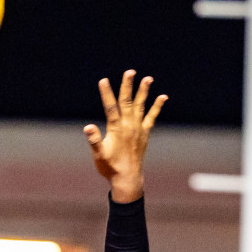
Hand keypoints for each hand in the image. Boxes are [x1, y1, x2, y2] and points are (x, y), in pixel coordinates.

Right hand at [83, 69, 166, 202]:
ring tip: (148, 78)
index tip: (103, 81)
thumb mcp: (99, 155)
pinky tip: (163, 97)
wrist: (128, 179)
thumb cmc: (111, 167)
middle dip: (128, 86)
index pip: (111, 108)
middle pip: (128, 102)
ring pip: (141, 106)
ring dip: (144, 92)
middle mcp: (129, 126)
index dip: (107, 94)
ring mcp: (139, 129)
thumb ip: (94, 140)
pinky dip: (157, 107)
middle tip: (130, 71)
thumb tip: (88, 127)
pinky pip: (152, 117)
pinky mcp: (144, 133)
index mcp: (117, 130)